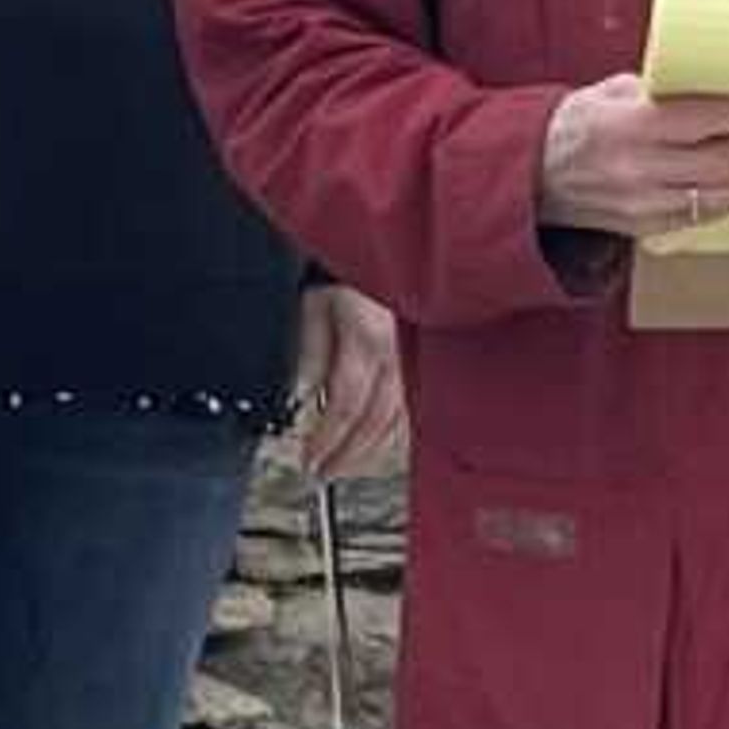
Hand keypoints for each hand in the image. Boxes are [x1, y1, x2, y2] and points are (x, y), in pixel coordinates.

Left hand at [287, 285, 407, 481]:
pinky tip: (378, 445)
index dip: (327, 440)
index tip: (309, 459)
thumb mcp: (315, 306)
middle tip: (323, 473)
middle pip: (373, 423)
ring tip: (344, 466)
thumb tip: (306, 394)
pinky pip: (410, 408)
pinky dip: (392, 432)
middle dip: (346, 455)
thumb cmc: (346, 273)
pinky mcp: (423, 363)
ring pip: (396, 421)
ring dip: (368, 450)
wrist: (387, 254)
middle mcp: (397, 358)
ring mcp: (415, 362)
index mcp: (367, 344)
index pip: (345, 407)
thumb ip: (311, 353)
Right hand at [536, 76, 728, 241]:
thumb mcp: (613, 92)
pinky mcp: (646, 225)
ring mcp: (642, 202)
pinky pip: (702, 215)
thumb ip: (662, 89)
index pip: (697, 119)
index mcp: (627, 124)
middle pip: (718, 162)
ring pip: (717, 195)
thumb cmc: (578, 124)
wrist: (534, 174)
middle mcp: (637, 167)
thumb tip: (716, 79)